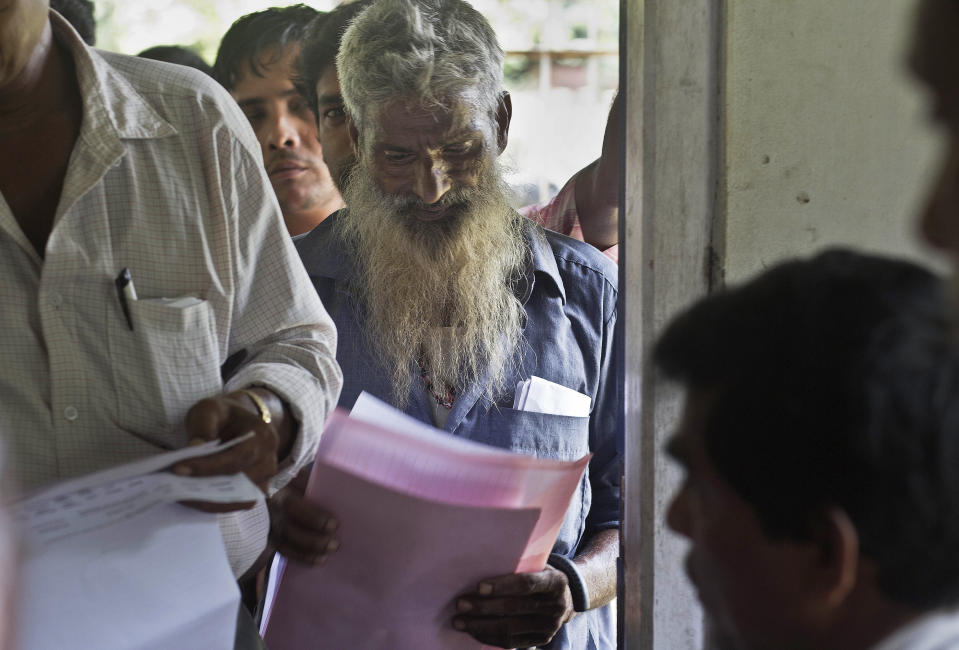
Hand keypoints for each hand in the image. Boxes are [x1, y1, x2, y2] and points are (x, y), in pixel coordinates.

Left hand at [172, 390, 279, 511]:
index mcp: (262, 435)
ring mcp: (265, 477)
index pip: (237, 457)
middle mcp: (269, 459)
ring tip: (181, 495)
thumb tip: (194, 450)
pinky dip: (216, 505)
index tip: (178, 469)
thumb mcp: (210, 409)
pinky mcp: (255, 490)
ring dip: (210, 501)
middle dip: (205, 488)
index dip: (208, 467)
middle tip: (174, 488)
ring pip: (240, 499)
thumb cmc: (223, 415)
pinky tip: (192, 499)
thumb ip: (203, 426)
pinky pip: (237, 504)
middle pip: (240, 481)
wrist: (236, 422)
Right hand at [268, 466, 339, 564]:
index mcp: (278, 491)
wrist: (267, 486)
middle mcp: (270, 511)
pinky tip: (319, 560)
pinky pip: (284, 551)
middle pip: (289, 530)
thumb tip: (339, 497)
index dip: (314, 518)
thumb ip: (313, 486)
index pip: (293, 507)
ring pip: (285, 544)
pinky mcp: (269, 537)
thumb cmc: (291, 479)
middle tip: (335, 545)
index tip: (334, 525)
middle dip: (313, 540)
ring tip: (327, 556)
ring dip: (308, 553)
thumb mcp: (300, 476)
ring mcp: (268, 526)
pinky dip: (302, 557)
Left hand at [452, 566, 574, 647]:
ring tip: (459, 621)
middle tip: (460, 604)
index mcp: (556, 581)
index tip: (479, 587)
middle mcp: (556, 606)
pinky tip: (473, 631)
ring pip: (510, 628)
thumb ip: (518, 567)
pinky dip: (489, 636)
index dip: (503, 586)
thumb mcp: (538, 566)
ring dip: (481, 625)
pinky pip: (511, 641)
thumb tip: (479, 566)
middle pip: (515, 608)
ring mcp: (550, 627)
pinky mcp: (541, 640)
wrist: (566, 599)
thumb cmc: (541, 575)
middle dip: (484, 607)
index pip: (527, 584)